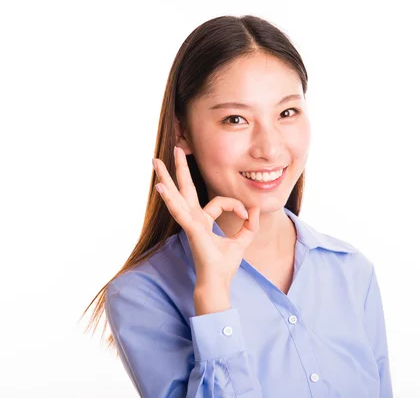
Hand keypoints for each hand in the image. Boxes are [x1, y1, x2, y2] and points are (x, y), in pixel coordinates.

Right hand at [152, 146, 259, 292]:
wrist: (217, 282)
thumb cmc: (224, 265)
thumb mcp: (242, 240)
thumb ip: (250, 225)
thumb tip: (254, 208)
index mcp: (203, 220)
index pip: (219, 201)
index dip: (236, 206)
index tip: (247, 215)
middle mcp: (193, 219)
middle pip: (185, 189)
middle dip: (180, 169)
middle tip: (174, 149)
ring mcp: (190, 223)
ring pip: (177, 195)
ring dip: (166, 177)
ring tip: (155, 161)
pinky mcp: (191, 229)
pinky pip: (180, 210)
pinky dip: (170, 198)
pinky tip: (160, 186)